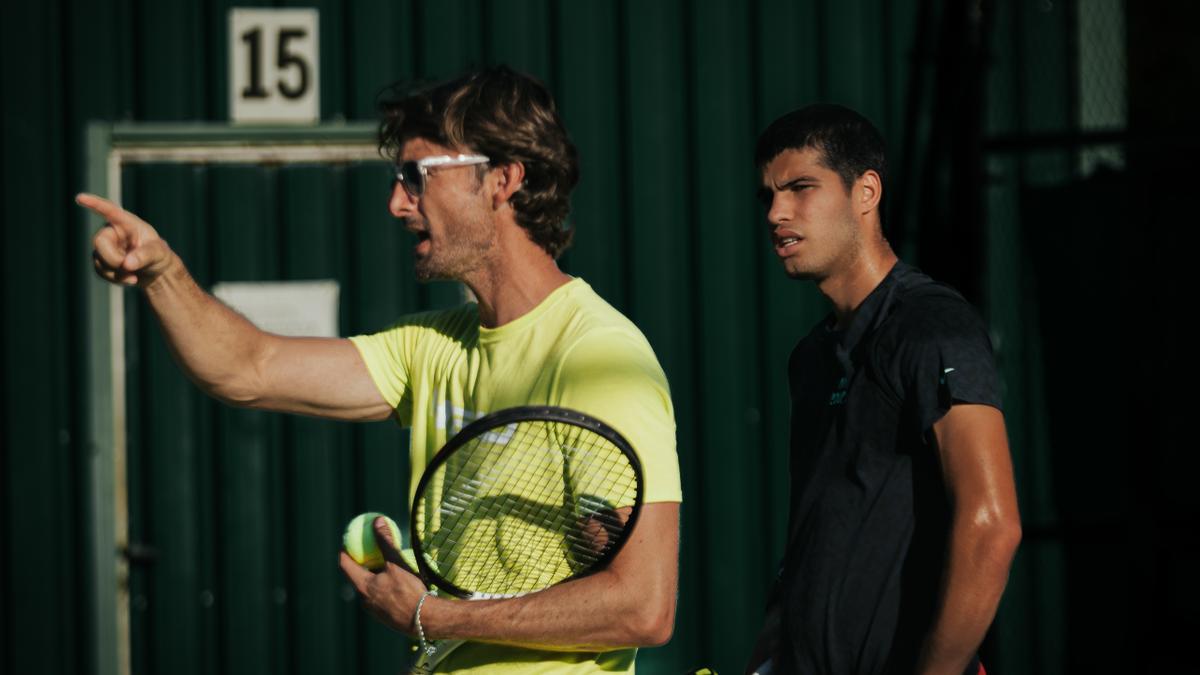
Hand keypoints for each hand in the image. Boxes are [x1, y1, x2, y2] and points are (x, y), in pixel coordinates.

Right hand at [78, 193, 174, 286]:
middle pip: (99, 242)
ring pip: (98, 259)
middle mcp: (112, 232)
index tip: (80, 197)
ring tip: (135, 275)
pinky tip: (130, 279)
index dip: (94, 204)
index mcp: (126, 222)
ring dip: (116, 272)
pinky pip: (100, 270)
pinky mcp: (102, 260)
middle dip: (113, 259)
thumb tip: (126, 264)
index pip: (109, 210)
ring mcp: (105, 246)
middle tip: (129, 267)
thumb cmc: (158, 255)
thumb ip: (144, 256)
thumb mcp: (158, 253)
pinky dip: (114, 278)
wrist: (155, 270)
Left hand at [339, 516, 428, 634]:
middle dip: (361, 565)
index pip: (345, 565)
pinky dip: (383, 588)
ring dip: (374, 578)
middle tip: (369, 553)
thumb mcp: (396, 562)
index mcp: (362, 586)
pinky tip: (397, 584)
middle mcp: (364, 600)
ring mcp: (374, 611)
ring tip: (384, 568)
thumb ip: (385, 541)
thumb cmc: (409, 590)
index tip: (348, 542)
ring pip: (369, 589)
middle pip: (357, 578)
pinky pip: (380, 598)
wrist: (423, 619)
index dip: (344, 552)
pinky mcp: (384, 617)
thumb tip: (378, 521)